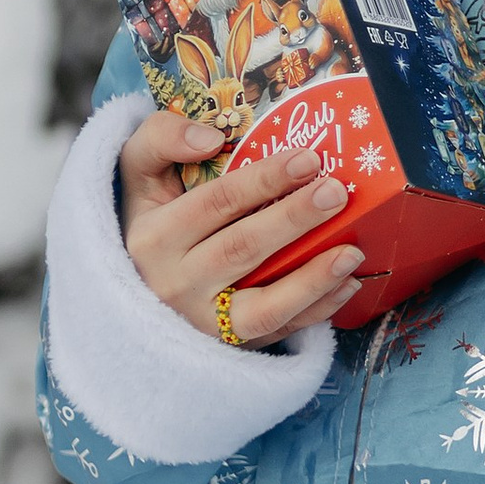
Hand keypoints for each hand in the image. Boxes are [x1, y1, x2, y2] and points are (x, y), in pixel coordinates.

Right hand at [115, 108, 364, 345]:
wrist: (132, 290)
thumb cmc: (150, 219)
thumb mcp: (138, 173)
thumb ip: (162, 139)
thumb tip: (209, 139)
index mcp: (155, 236)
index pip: (216, 203)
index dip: (263, 180)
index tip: (307, 159)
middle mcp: (175, 283)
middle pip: (242, 248)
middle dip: (293, 219)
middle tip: (336, 193)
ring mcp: (202, 320)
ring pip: (261, 306)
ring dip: (312, 279)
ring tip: (352, 251)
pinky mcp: (227, 344)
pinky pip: (276, 332)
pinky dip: (315, 311)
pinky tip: (347, 284)